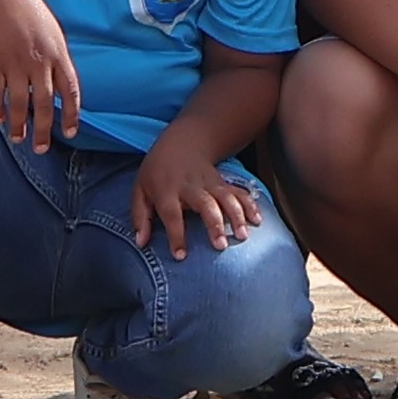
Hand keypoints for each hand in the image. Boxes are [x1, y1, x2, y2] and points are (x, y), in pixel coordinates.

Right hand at [0, 0, 85, 152]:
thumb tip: (62, 93)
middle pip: (43, 103)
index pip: (70, 91)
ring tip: (19, 138)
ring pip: (18, 102)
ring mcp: (16, 62)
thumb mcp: (54, 36)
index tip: (70, 133)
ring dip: (18, 124)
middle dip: (43, 129)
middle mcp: (39, 62)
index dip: (71, 114)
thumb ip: (59, 63)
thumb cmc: (32, 18)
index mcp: (58, 55)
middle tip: (41, 149)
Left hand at [129, 143, 263, 252]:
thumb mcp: (140, 190)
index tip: (181, 256)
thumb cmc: (157, 172)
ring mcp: (209, 182)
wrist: (181, 142)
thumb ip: (139, 217)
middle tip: (221, 246)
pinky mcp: (222, 182)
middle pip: (204, 204)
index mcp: (166, 190)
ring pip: (225, 197)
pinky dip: (249, 205)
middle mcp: (190, 186)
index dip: (176, 235)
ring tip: (243, 236)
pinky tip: (258, 220)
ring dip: (236, 216)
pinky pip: (238, 192)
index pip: (171, 214)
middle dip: (214, 224)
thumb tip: (140, 243)